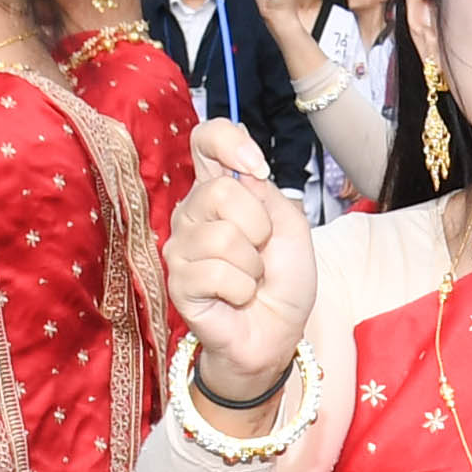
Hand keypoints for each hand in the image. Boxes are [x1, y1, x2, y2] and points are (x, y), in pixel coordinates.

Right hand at [165, 116, 318, 410]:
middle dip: (258, 226)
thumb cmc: (283, 280)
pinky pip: (215, 273)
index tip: (257, 168)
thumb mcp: (292, 228)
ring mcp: (181, 246)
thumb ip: (270, 195)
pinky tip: (239, 298)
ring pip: (221, 237)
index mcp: (220, 190)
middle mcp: (193, 212)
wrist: (278, 332)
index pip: (207, 139)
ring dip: (252, 265)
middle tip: (262, 251)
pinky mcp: (178, 281)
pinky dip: (242, 289)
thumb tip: (243, 174)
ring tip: (251, 279)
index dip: (229, 143)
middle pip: (220, 191)